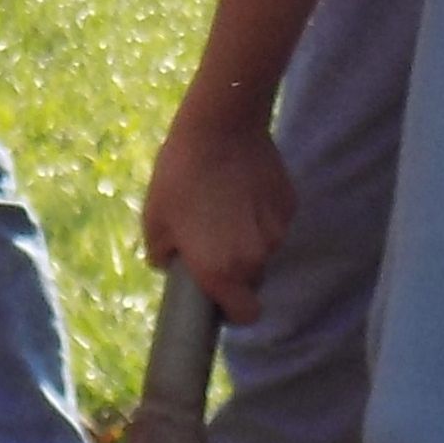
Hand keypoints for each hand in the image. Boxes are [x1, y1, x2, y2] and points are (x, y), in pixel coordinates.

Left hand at [141, 97, 292, 323]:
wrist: (220, 128)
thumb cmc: (179, 176)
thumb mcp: (154, 219)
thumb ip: (162, 255)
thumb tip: (170, 264)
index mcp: (222, 271)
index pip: (246, 314)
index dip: (234, 310)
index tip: (221, 295)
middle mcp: (256, 258)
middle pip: (254, 279)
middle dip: (237, 270)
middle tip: (214, 241)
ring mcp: (277, 231)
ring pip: (265, 248)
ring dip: (249, 238)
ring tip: (226, 207)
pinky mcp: (289, 204)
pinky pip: (275, 221)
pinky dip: (261, 214)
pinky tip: (242, 189)